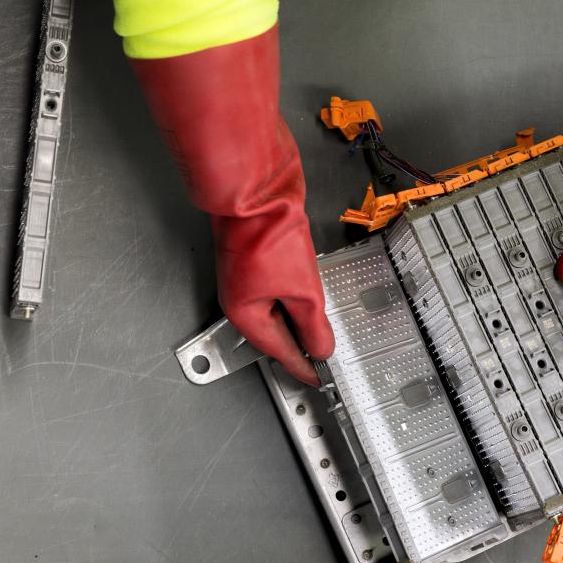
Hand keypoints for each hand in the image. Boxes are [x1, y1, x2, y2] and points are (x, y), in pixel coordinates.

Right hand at [129, 24, 334, 384]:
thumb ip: (314, 323)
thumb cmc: (264, 231)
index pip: (277, 350)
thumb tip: (320, 348)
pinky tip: (308, 291)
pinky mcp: (260, 250)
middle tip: (320, 358)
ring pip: (277, 303)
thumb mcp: (301, 290)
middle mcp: (241, 293)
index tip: (316, 378)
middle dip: (298, 343)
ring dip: (298, 316)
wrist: (257, 183)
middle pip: (274, 328)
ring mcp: (249, 270)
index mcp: (244, 311)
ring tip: (319, 330)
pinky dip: (296, 291)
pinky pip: (280, 281)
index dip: (300, 366)